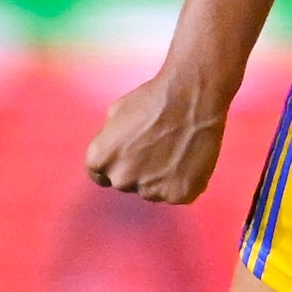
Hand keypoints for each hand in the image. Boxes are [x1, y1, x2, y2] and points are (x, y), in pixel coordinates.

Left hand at [85, 65, 234, 204]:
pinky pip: (176, 194)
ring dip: (160, 178)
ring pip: (152, 191)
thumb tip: (114, 152)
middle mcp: (121, 179)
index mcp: (100, 159)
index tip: (131, 157)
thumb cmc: (153, 98)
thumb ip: (109, 140)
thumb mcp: (115, 113)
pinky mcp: (178, 195)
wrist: (191, 97)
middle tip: (157, 150)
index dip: (117, 165)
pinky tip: (189, 161)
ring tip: (176, 153)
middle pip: (126, 184)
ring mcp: (150, 190)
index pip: (100, 176)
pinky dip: (183, 182)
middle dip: (137, 171)